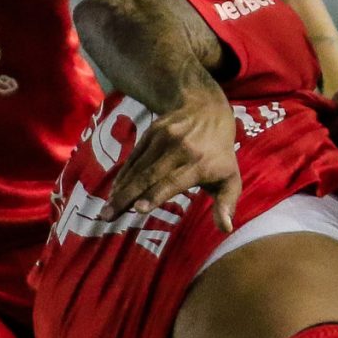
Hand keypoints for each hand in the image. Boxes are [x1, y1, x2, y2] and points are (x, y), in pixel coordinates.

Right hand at [107, 87, 240, 228]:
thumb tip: (226, 228)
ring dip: (121, 189)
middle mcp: (180, 149)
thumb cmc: (220, 154)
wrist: (207, 109)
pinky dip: (124, 174)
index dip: (155, 195)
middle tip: (108, 216)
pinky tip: (114, 190)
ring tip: (107, 209)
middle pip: (149, 176)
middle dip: (127, 197)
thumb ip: (227, 204)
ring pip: (138, 167)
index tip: (138, 209)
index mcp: (200, 164)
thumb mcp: (231, 178)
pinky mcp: (152, 131)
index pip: (173, 181)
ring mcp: (164, 138)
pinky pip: (134, 157)